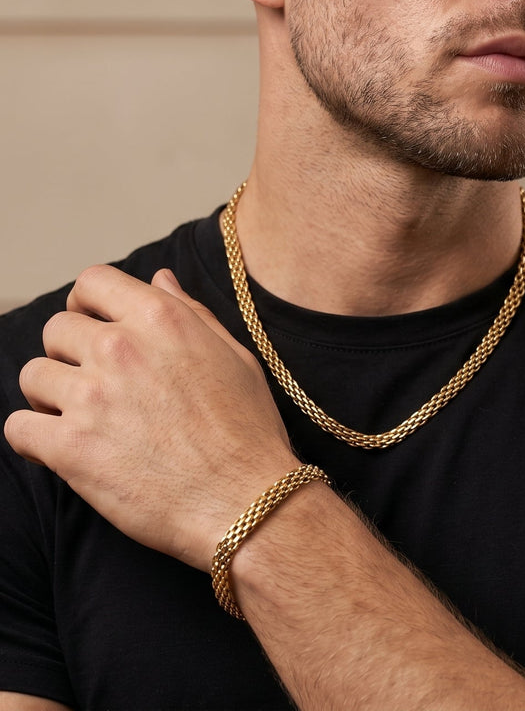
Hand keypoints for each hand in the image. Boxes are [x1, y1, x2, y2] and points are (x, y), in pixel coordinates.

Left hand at [4, 266, 297, 569]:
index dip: (86, 303)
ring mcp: (92, 396)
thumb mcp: (234, 355)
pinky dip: (31, 438)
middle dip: (68, 352)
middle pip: (56, 329)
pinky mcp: (71, 448)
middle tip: (89, 381)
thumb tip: (159, 279)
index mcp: (160, 318)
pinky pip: (18, 428)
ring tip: (74, 416)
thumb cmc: (247, 430)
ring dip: (49, 395)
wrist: (245, 499)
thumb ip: (191, 312)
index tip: (92, 325)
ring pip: (33, 375)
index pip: (93, 282)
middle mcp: (121, 348)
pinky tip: (57, 448)